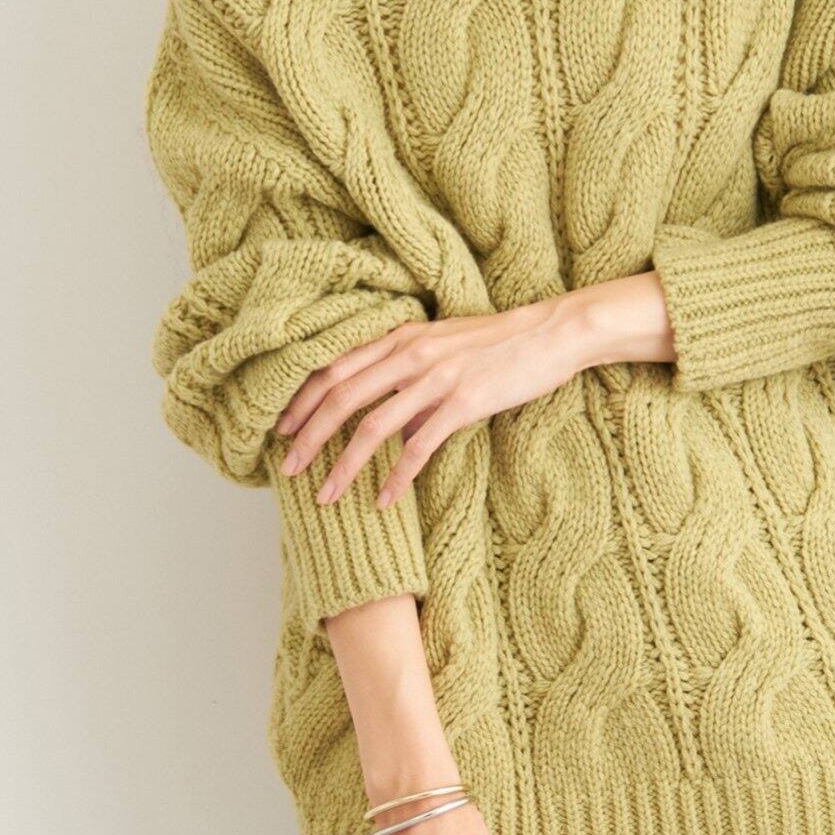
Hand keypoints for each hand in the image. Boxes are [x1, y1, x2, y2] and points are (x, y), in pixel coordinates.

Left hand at [274, 293, 599, 509]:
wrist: (552, 333)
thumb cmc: (498, 343)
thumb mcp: (443, 346)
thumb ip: (409, 375)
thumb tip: (388, 422)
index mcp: (400, 336)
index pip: (334, 368)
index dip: (302, 400)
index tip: (281, 430)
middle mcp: (410, 353)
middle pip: (341, 397)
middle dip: (308, 436)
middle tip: (286, 468)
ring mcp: (435, 377)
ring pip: (371, 426)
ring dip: (342, 465)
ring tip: (324, 495)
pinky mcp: (463, 402)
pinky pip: (417, 447)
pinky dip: (395, 478)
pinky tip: (382, 501)